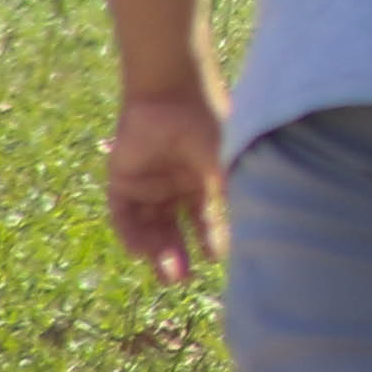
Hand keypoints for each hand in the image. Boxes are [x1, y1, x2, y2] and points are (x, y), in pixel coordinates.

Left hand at [105, 78, 229, 284]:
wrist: (170, 92)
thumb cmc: (206, 121)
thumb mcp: (224, 158)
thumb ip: (230, 187)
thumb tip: (249, 221)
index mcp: (203, 182)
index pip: (206, 221)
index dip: (211, 240)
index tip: (218, 258)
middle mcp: (175, 188)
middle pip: (175, 230)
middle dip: (178, 256)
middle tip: (181, 279)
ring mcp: (148, 185)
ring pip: (150, 227)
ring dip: (156, 250)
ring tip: (165, 270)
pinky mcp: (122, 180)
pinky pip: (123, 215)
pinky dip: (130, 233)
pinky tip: (138, 250)